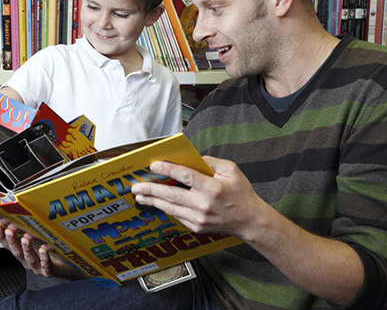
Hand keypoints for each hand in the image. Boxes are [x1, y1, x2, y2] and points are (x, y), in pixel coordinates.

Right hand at [0, 223, 88, 280]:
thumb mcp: (36, 240)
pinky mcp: (49, 270)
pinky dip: (44, 257)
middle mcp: (28, 261)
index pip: (8, 245)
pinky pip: (46, 264)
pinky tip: (43, 250)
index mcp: (22, 253)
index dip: (1, 236)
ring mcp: (38, 267)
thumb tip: (19, 215)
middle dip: (12, 240)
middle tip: (9, 230)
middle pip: (17, 252)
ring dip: (26, 248)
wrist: (67, 267)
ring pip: (30, 258)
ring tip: (25, 239)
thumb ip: (27, 231)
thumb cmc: (51, 251)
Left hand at [130, 156, 264, 238]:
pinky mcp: (196, 227)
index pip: (185, 176)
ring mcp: (199, 218)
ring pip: (170, 208)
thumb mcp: (231, 170)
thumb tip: (192, 159)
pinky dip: (165, 208)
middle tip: (137, 186)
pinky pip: (176, 216)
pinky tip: (155, 203)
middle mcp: (203, 204)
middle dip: (151, 190)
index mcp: (212, 188)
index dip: (168, 170)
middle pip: (171, 195)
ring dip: (153, 201)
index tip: (154, 166)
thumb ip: (210, 162)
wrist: (249, 221)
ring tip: (140, 196)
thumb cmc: (241, 194)